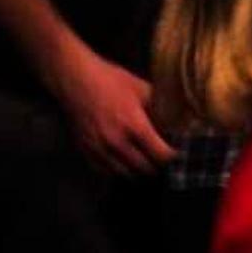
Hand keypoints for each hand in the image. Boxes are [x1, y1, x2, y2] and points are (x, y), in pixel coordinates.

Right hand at [56, 46, 172, 174]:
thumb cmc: (111, 80)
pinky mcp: (85, 149)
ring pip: (123, 172)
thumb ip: (158, 105)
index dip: (171, 156)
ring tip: (144, 163)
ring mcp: (99, 148)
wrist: (76, 79)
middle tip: (161, 160)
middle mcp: (117, 142)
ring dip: (136, 170)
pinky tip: (122, 163)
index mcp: (135, 126)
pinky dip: (115, 170)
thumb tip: (173, 115)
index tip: (175, 153)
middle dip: (156, 165)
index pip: (159, 154)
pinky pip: (103, 170)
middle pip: (143, 167)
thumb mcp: (142, 88)